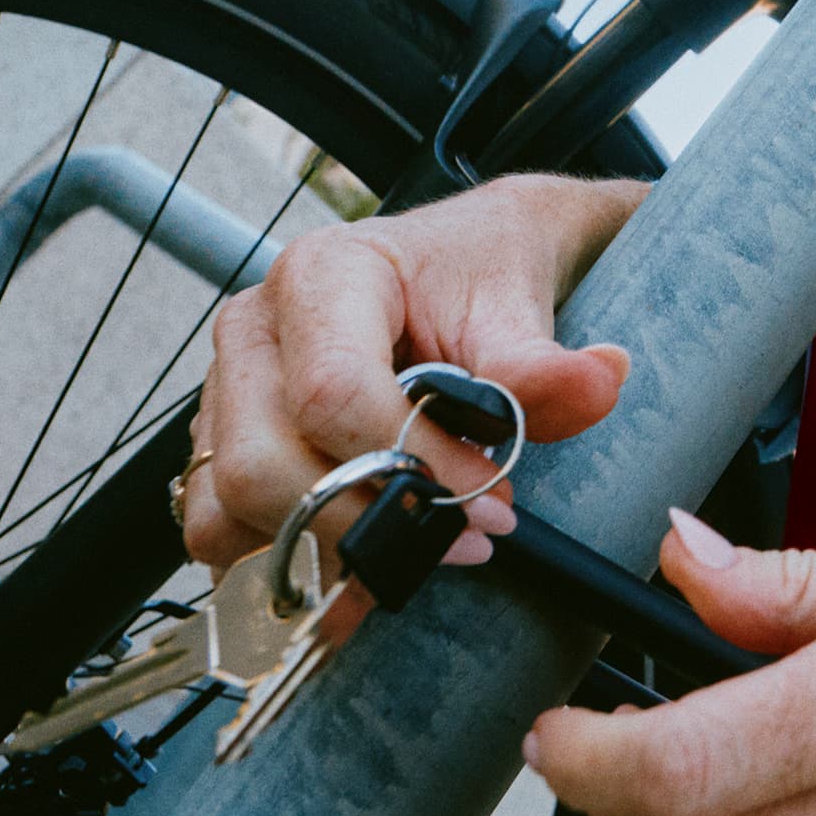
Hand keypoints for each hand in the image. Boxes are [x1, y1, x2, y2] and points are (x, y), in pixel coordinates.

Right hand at [187, 173, 642, 569]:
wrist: (466, 258)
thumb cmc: (481, 269)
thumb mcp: (520, 301)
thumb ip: (543, 361)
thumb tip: (599, 383)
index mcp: (321, 276)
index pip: (332, 395)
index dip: (411, 464)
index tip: (488, 499)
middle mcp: (255, 329)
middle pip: (262, 465)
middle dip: (364, 521)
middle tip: (460, 539)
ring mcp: (228, 388)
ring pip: (231, 505)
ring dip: (321, 549)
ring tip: (414, 548)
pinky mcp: (224, 439)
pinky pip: (217, 525)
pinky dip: (278, 558)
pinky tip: (356, 557)